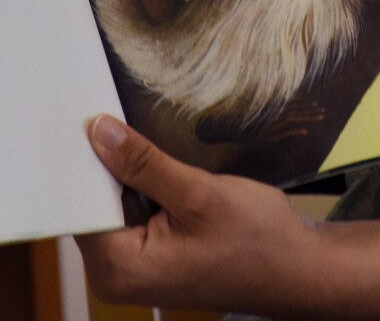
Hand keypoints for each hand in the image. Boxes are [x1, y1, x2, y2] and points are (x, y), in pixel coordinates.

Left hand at [75, 116, 379, 319]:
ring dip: (126, 169)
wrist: (303, 270)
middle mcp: (118, 275)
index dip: (76, 160)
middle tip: (100, 105)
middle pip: (92, 204)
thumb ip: (143, 164)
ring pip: (114, 204)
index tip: (76, 114)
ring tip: (123, 122)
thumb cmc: (259, 242)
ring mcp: (137, 266)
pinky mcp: (156, 255)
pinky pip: (135, 211)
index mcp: (118, 268)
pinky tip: (150, 154)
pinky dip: (143, 183)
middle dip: (101, 161)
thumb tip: (96, 131)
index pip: (76, 206)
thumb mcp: (199, 194)